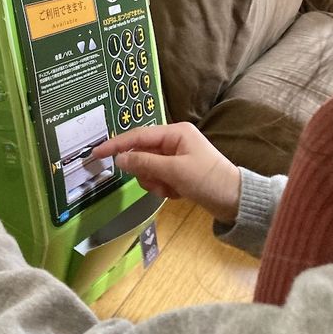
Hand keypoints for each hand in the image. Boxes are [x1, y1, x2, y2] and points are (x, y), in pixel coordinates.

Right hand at [93, 123, 240, 223]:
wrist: (235, 201)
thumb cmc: (208, 180)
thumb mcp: (174, 171)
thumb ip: (144, 163)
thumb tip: (119, 159)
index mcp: (175, 132)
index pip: (138, 135)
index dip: (116, 144)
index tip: (96, 153)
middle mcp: (173, 140)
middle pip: (141, 153)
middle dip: (146, 171)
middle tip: (159, 182)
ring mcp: (175, 156)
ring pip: (147, 168)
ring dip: (155, 182)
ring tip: (171, 189)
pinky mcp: (177, 171)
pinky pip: (157, 177)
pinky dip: (163, 187)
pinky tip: (177, 193)